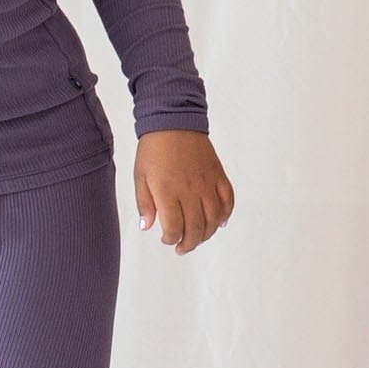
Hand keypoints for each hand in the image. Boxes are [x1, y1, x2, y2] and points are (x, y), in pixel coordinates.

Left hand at [132, 130, 233, 251]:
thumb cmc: (153, 148)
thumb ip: (144, 204)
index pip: (174, 228)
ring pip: (214, 219)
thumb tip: (147, 226)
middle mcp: (190, 190)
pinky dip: (226, 214)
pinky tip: (220, 222)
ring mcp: (207, 183)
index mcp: (168, 192)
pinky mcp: (218, 174)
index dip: (171, 239)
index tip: (167, 239)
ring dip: (207, 234)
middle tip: (182, 247)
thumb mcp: (140, 176)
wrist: (173, 120)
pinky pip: (228, 200)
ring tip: (198, 238)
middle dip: (188, 243)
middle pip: (195, 228)